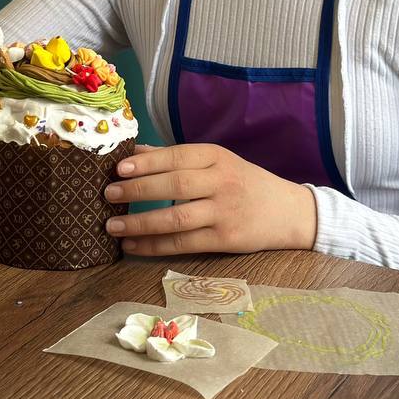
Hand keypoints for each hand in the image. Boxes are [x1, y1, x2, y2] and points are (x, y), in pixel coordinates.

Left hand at [101, 143, 317, 255]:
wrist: (289, 212)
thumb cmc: (244, 182)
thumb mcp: (217, 162)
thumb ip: (177, 158)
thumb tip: (135, 152)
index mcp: (216, 157)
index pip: (176, 157)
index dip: (146, 163)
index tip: (118, 168)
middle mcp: (220, 182)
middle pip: (174, 185)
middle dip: (138, 190)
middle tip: (109, 194)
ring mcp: (224, 212)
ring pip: (176, 218)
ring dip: (140, 223)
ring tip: (113, 225)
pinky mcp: (225, 240)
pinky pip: (183, 244)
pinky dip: (154, 245)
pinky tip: (132, 245)